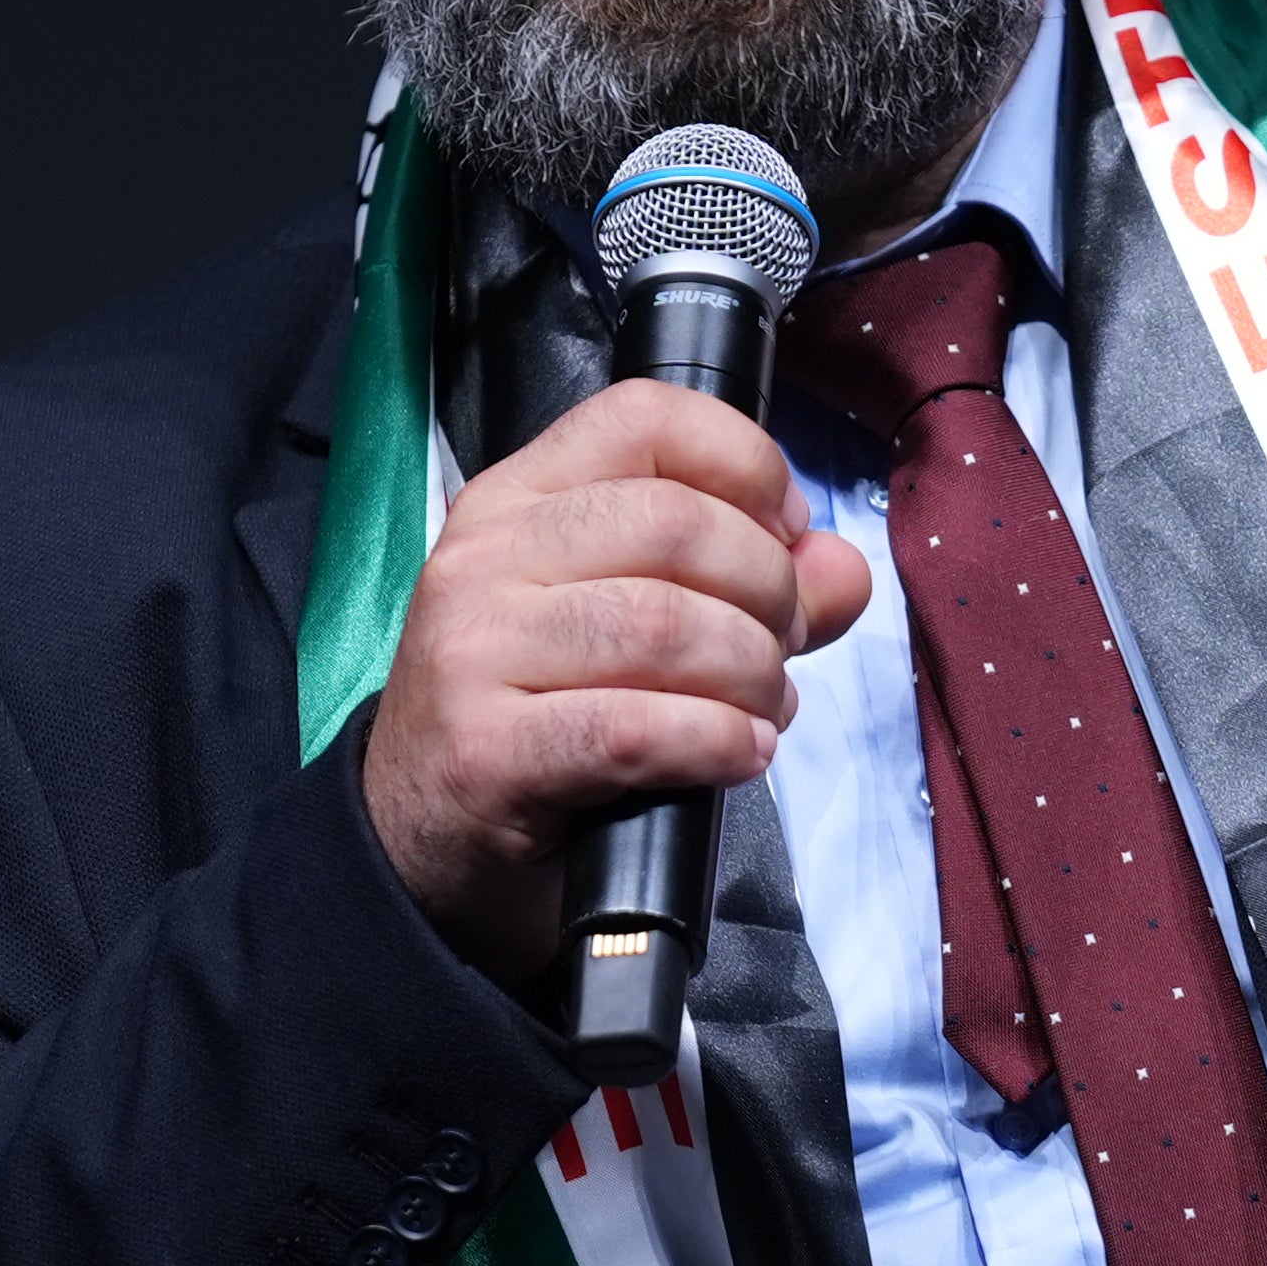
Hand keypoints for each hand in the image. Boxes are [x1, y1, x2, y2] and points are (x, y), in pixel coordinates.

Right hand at [359, 379, 871, 975]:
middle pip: (675, 524)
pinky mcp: (486, 751)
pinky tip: (738, 755)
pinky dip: (717, 742)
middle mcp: (483, 559)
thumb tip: (843, 568)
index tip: (786, 534)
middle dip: (766, 591)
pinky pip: (637, 728)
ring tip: (762, 712)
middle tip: (780, 649)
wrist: (423, 846)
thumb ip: (747, 587)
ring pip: (664, 627)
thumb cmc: (537, 722)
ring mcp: (475, 653)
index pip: (645, 418)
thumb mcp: (629, 630)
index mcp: (516, 499)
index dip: (747, 464)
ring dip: (750, 676)